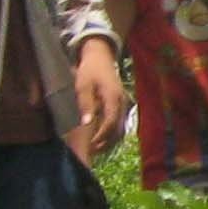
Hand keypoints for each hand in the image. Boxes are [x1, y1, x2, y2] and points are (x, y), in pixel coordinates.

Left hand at [70, 37, 125, 159]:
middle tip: (90, 152)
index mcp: (113, 97)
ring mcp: (124, 104)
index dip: (101, 136)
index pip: (111, 122)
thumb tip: (87, 123)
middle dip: (105, 142)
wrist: (100, 56)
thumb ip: (86, 104)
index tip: (89, 145)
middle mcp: (122, 102)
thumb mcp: (83, 85)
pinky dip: (111, 134)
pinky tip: (100, 139)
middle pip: (118, 129)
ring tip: (94, 149)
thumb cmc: (89, 70)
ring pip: (120, 128)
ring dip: (109, 140)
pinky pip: (120, 124)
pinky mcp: (122, 105)